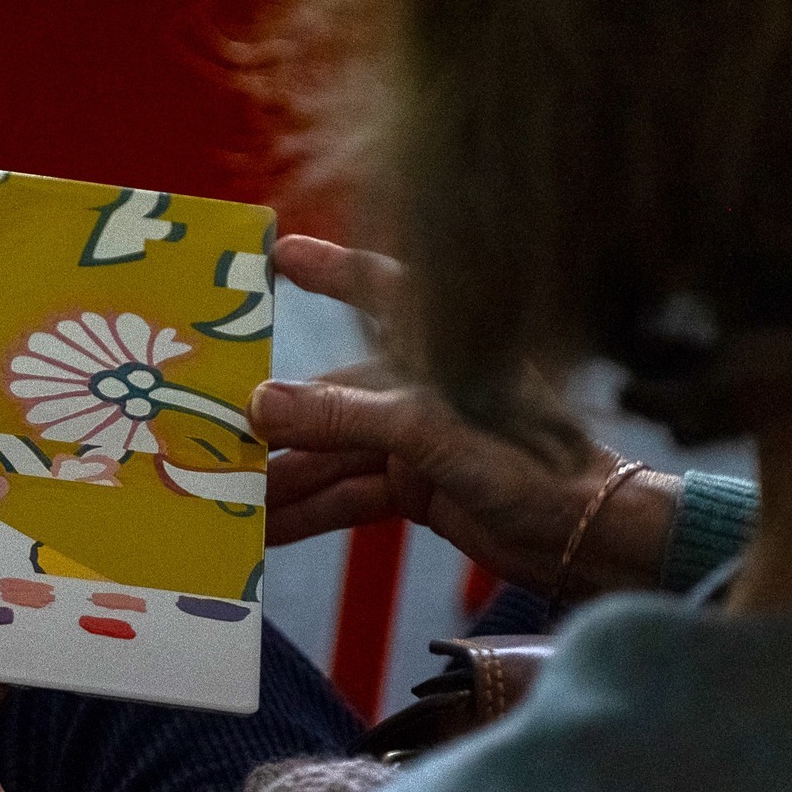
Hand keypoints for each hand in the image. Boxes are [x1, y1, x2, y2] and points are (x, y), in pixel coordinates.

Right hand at [256, 235, 683, 598]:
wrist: (589, 538)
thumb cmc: (533, 465)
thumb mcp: (430, 434)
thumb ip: (345, 418)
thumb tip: (257, 406)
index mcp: (439, 348)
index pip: (378, 290)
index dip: (329, 270)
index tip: (275, 253)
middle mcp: (421, 386)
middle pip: (329, 395)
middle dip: (269, 419)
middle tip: (202, 430)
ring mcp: (416, 438)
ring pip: (329, 453)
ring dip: (279, 479)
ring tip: (218, 499)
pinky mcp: (415, 487)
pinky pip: (344, 496)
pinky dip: (306, 514)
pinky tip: (260, 532)